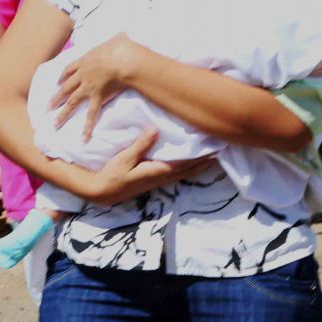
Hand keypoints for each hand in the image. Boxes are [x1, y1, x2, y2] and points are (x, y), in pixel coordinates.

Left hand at [51, 34, 139, 139]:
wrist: (122, 58)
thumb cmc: (121, 47)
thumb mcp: (117, 39)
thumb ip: (118, 38)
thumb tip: (124, 34)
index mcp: (85, 61)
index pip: (69, 69)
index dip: (62, 77)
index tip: (56, 82)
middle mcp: (82, 75)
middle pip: (65, 88)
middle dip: (56, 97)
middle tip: (47, 107)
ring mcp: (87, 87)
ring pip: (71, 102)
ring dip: (62, 114)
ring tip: (54, 124)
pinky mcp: (97, 97)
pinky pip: (91, 115)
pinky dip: (87, 127)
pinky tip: (83, 138)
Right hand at [62, 127, 216, 206]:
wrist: (102, 192)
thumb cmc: (112, 175)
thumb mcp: (124, 158)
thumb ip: (140, 145)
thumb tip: (155, 130)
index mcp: (156, 172)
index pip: (183, 163)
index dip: (199, 156)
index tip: (213, 148)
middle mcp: (160, 178)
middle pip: (188, 170)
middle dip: (204, 162)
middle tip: (219, 152)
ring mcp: (157, 181)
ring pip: (183, 173)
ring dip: (197, 166)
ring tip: (210, 158)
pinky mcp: (153, 180)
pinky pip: (175, 174)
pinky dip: (186, 169)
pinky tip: (189, 165)